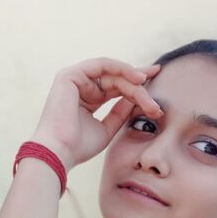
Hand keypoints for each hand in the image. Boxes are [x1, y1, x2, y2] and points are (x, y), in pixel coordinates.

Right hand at [29, 57, 162, 172]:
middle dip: (139, 84)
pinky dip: (121, 68)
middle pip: (117, 79)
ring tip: (148, 90)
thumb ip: (120, 112)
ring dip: (133, 81)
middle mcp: (79, 86)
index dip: (137, 88)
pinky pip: (102, 65)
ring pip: (113, 73)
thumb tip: (137, 100)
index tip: (156, 94)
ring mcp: (74, 78)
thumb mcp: (107, 129)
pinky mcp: (71, 74)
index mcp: (85, 99)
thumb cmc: (78, 147)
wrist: (59, 152)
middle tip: (158, 95)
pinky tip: (137, 78)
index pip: (115, 87)